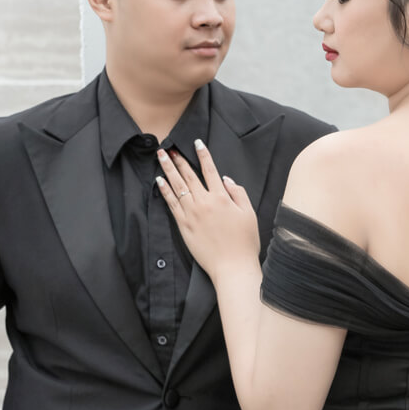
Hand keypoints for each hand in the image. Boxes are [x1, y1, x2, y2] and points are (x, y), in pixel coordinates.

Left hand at [156, 142, 260, 278]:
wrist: (232, 266)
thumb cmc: (244, 242)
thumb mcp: (249, 214)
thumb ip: (238, 193)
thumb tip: (226, 180)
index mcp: (222, 197)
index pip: (210, 170)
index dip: (203, 155)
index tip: (197, 142)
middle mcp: (204, 202)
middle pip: (189, 175)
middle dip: (178, 159)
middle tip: (168, 148)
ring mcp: (192, 214)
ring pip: (177, 186)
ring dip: (168, 170)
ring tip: (160, 157)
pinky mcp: (183, 226)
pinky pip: (171, 204)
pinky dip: (165, 191)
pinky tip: (159, 181)